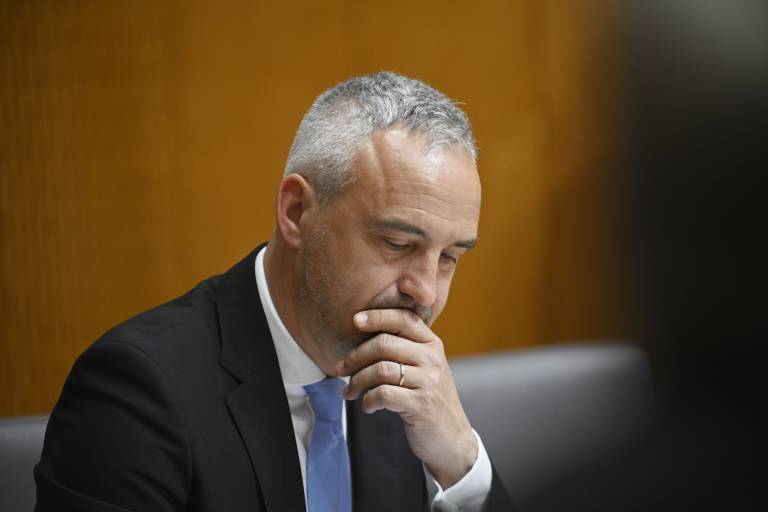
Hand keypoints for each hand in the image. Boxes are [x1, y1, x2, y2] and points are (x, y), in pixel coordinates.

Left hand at [335, 308, 477, 488]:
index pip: (404, 319)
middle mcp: (433, 359)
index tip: (355, 321)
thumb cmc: (428, 400)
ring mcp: (429, 381)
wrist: (452, 439)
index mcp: (432, 345)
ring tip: (351, 392)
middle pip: (384, 343)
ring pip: (380, 369)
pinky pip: (383, 393)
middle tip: (341, 369)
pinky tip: (368, 406)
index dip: (377, 316)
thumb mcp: (424, 369)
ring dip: (358, 381)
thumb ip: (404, 350)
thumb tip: (362, 338)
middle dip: (356, 356)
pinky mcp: (422, 404)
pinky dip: (368, 400)